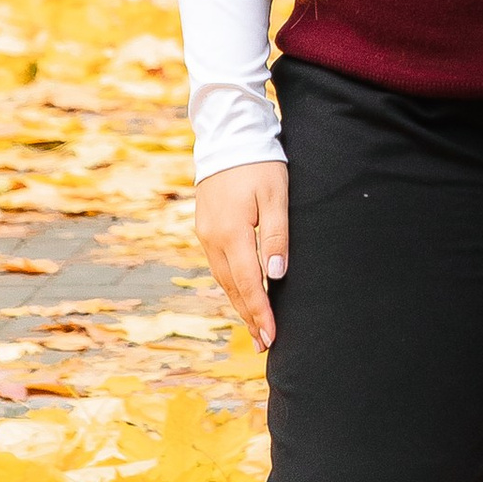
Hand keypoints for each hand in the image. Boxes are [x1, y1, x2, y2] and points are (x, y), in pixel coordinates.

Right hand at [197, 161, 287, 350]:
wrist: (227, 136)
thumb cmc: (259, 164)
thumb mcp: (276, 196)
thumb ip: (277, 237)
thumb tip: (276, 277)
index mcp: (231, 233)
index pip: (248, 284)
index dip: (261, 313)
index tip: (272, 337)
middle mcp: (212, 239)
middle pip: (233, 288)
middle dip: (249, 318)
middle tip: (264, 345)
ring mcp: (205, 235)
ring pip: (223, 280)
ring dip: (240, 305)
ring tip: (255, 329)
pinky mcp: (205, 229)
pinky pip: (219, 266)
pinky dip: (232, 286)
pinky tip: (242, 295)